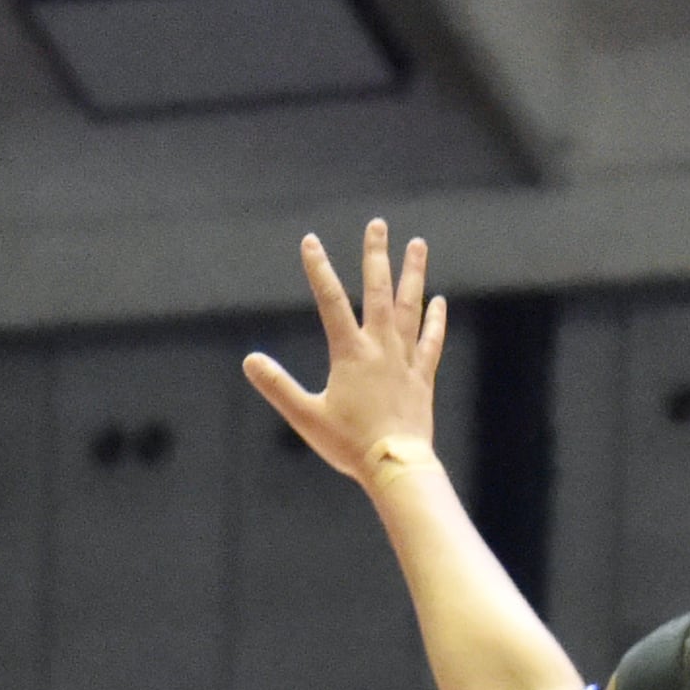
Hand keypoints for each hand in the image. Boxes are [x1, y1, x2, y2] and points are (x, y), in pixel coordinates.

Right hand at [243, 220, 446, 481]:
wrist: (395, 465)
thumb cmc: (348, 444)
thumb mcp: (304, 416)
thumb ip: (277, 386)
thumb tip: (250, 360)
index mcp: (350, 353)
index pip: (331, 301)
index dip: (319, 269)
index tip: (311, 241)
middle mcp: (381, 348)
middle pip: (379, 292)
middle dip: (376, 256)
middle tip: (378, 225)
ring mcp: (405, 360)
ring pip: (410, 307)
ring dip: (413, 274)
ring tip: (417, 244)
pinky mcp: (422, 377)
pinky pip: (431, 341)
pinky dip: (434, 320)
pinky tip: (438, 301)